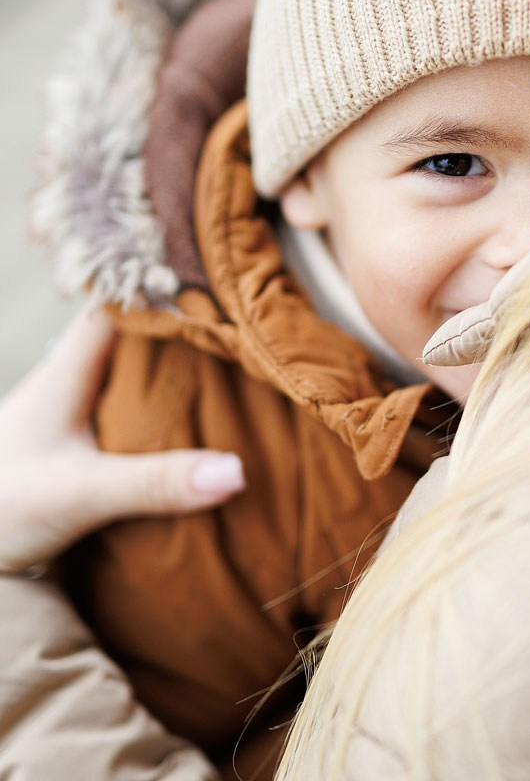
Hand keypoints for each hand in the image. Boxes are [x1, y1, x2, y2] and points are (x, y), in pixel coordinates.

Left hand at [0, 306, 245, 571]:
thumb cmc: (0, 509)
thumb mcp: (82, 494)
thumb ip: (157, 483)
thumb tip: (237, 471)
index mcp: (68, 369)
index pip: (121, 301)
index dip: (167, 286)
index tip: (222, 287)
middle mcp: (66, 379)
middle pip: (130, 328)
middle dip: (180, 323)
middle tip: (238, 324)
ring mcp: (66, 410)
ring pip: (126, 365)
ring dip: (169, 363)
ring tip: (228, 362)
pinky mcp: (69, 442)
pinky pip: (123, 401)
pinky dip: (157, 400)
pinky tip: (188, 417)